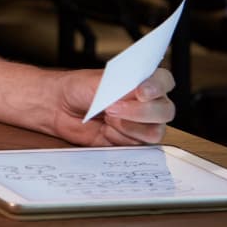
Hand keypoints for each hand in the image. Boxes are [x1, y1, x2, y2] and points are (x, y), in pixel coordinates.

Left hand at [53, 68, 175, 145]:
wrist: (62, 106)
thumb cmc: (80, 88)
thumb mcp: (98, 82)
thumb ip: (119, 87)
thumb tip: (134, 92)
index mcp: (144, 80)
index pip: (164, 81)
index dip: (157, 87)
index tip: (141, 92)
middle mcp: (149, 102)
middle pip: (165, 111)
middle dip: (139, 112)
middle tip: (111, 108)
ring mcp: (143, 124)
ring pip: (155, 132)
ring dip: (129, 126)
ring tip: (107, 119)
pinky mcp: (133, 141)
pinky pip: (139, 146)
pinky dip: (121, 138)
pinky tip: (106, 130)